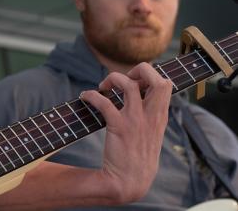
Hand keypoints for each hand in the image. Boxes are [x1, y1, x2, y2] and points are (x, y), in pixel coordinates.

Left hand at [80, 63, 171, 203]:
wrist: (129, 183)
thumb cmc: (138, 157)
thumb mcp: (152, 134)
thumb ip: (150, 115)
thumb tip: (139, 94)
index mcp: (160, 117)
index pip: (166, 84)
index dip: (150, 75)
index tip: (134, 79)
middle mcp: (151, 116)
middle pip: (157, 80)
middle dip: (139, 69)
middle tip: (123, 78)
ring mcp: (136, 122)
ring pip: (129, 85)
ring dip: (113, 78)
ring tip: (103, 87)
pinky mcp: (119, 128)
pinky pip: (105, 103)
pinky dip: (91, 95)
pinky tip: (85, 97)